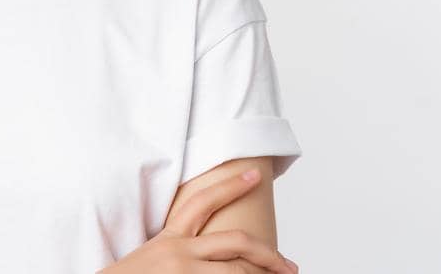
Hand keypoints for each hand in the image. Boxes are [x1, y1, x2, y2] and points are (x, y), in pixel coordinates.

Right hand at [99, 167, 298, 273]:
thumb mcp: (152, 259)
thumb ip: (181, 249)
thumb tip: (216, 255)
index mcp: (168, 240)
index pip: (202, 202)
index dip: (231, 186)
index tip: (256, 175)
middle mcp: (177, 254)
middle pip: (236, 245)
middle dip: (269, 254)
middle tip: (289, 266)